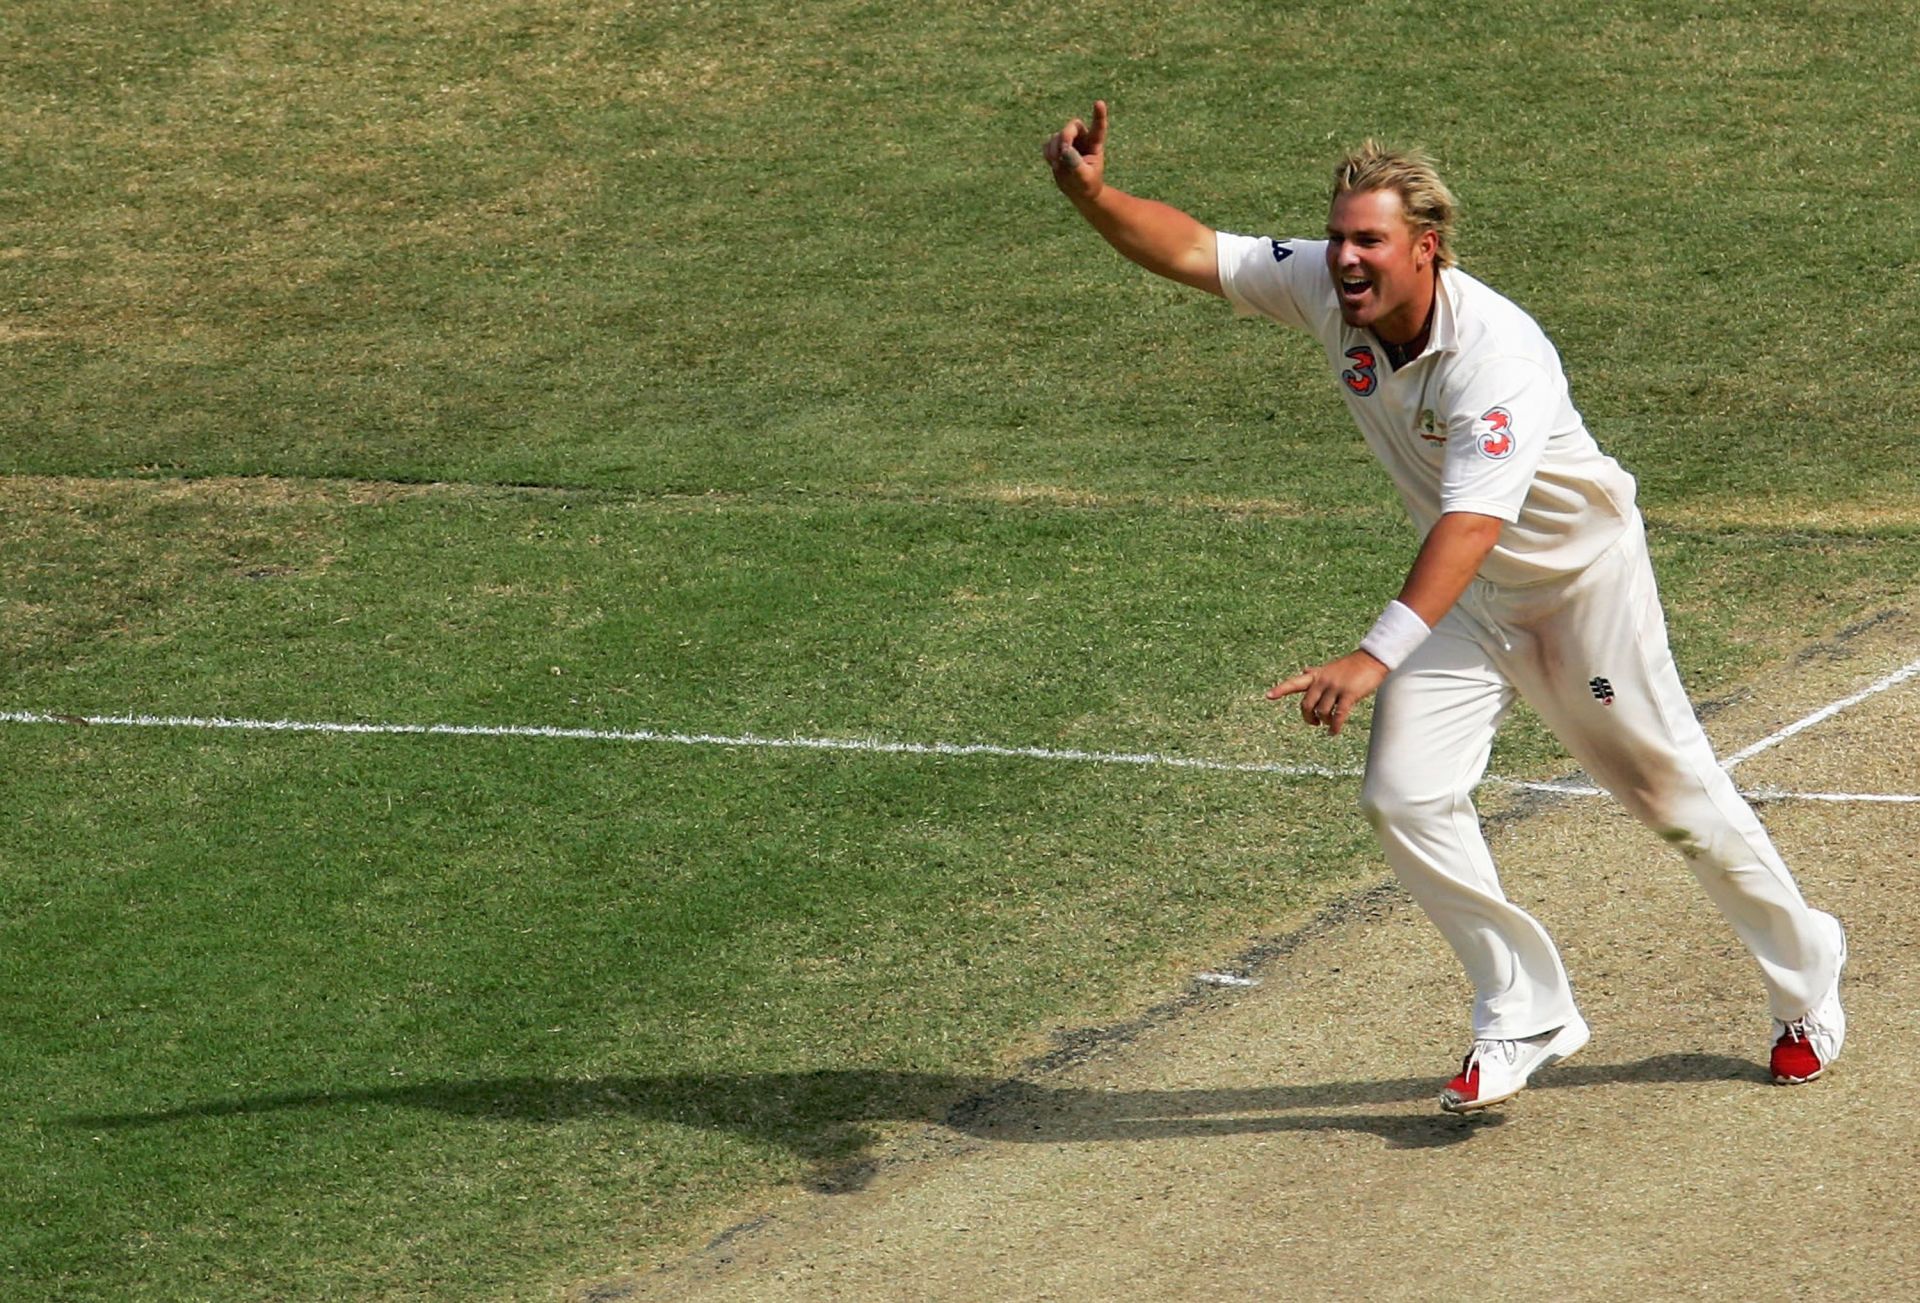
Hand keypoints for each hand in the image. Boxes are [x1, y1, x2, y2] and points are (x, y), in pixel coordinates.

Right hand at [1042, 100, 1107, 200]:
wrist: (1079, 191)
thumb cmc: (1087, 185)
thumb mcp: (1084, 177)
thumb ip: (1076, 164)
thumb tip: (1065, 149)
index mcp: (1095, 144)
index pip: (1098, 127)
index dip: (1099, 115)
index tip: (1099, 103)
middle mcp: (1082, 139)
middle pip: (1072, 127)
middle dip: (1065, 137)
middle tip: (1063, 151)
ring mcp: (1069, 142)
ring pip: (1057, 136)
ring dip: (1054, 149)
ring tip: (1057, 165)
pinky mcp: (1057, 147)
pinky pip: (1047, 144)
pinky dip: (1048, 153)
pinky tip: (1053, 163)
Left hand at [1267, 651, 1388, 736]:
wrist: (1372, 659)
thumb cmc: (1351, 665)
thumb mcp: (1329, 667)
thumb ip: (1315, 672)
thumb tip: (1304, 671)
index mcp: (1317, 675)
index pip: (1294, 682)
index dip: (1280, 689)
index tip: (1268, 696)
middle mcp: (1323, 681)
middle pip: (1306, 704)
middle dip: (1308, 717)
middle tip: (1313, 723)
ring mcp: (1335, 688)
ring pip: (1321, 711)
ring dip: (1324, 721)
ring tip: (1328, 724)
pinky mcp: (1349, 694)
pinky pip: (1338, 715)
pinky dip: (1334, 726)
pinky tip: (1333, 732)